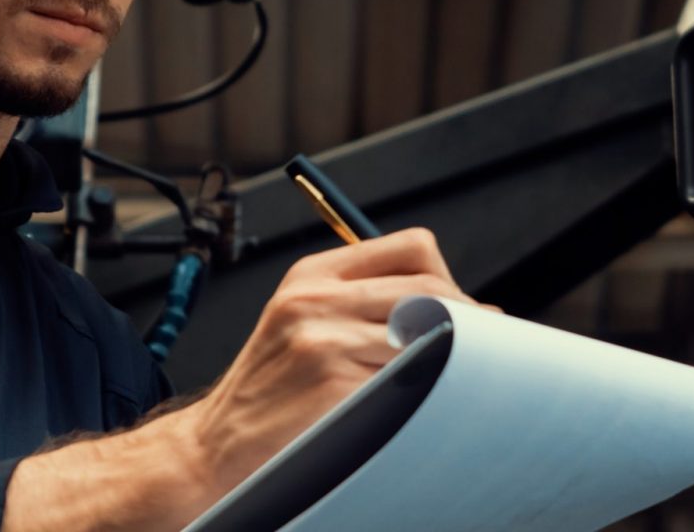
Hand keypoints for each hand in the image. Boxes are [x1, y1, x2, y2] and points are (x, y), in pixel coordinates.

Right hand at [190, 228, 482, 493]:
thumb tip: (454, 305)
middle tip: (478, 350)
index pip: (412, 248)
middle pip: (429, 288)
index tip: (466, 310)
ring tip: (456, 376)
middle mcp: (316, 299)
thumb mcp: (301, 322)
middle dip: (466, 319)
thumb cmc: (268, 391)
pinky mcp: (333, 383)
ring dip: (454, 356)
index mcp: (313, 275)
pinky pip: (409, 376)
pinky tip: (425, 400)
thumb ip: (361, 302)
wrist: (215, 445)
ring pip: (428, 331)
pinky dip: (429, 388)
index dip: (449, 278)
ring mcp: (324, 340)